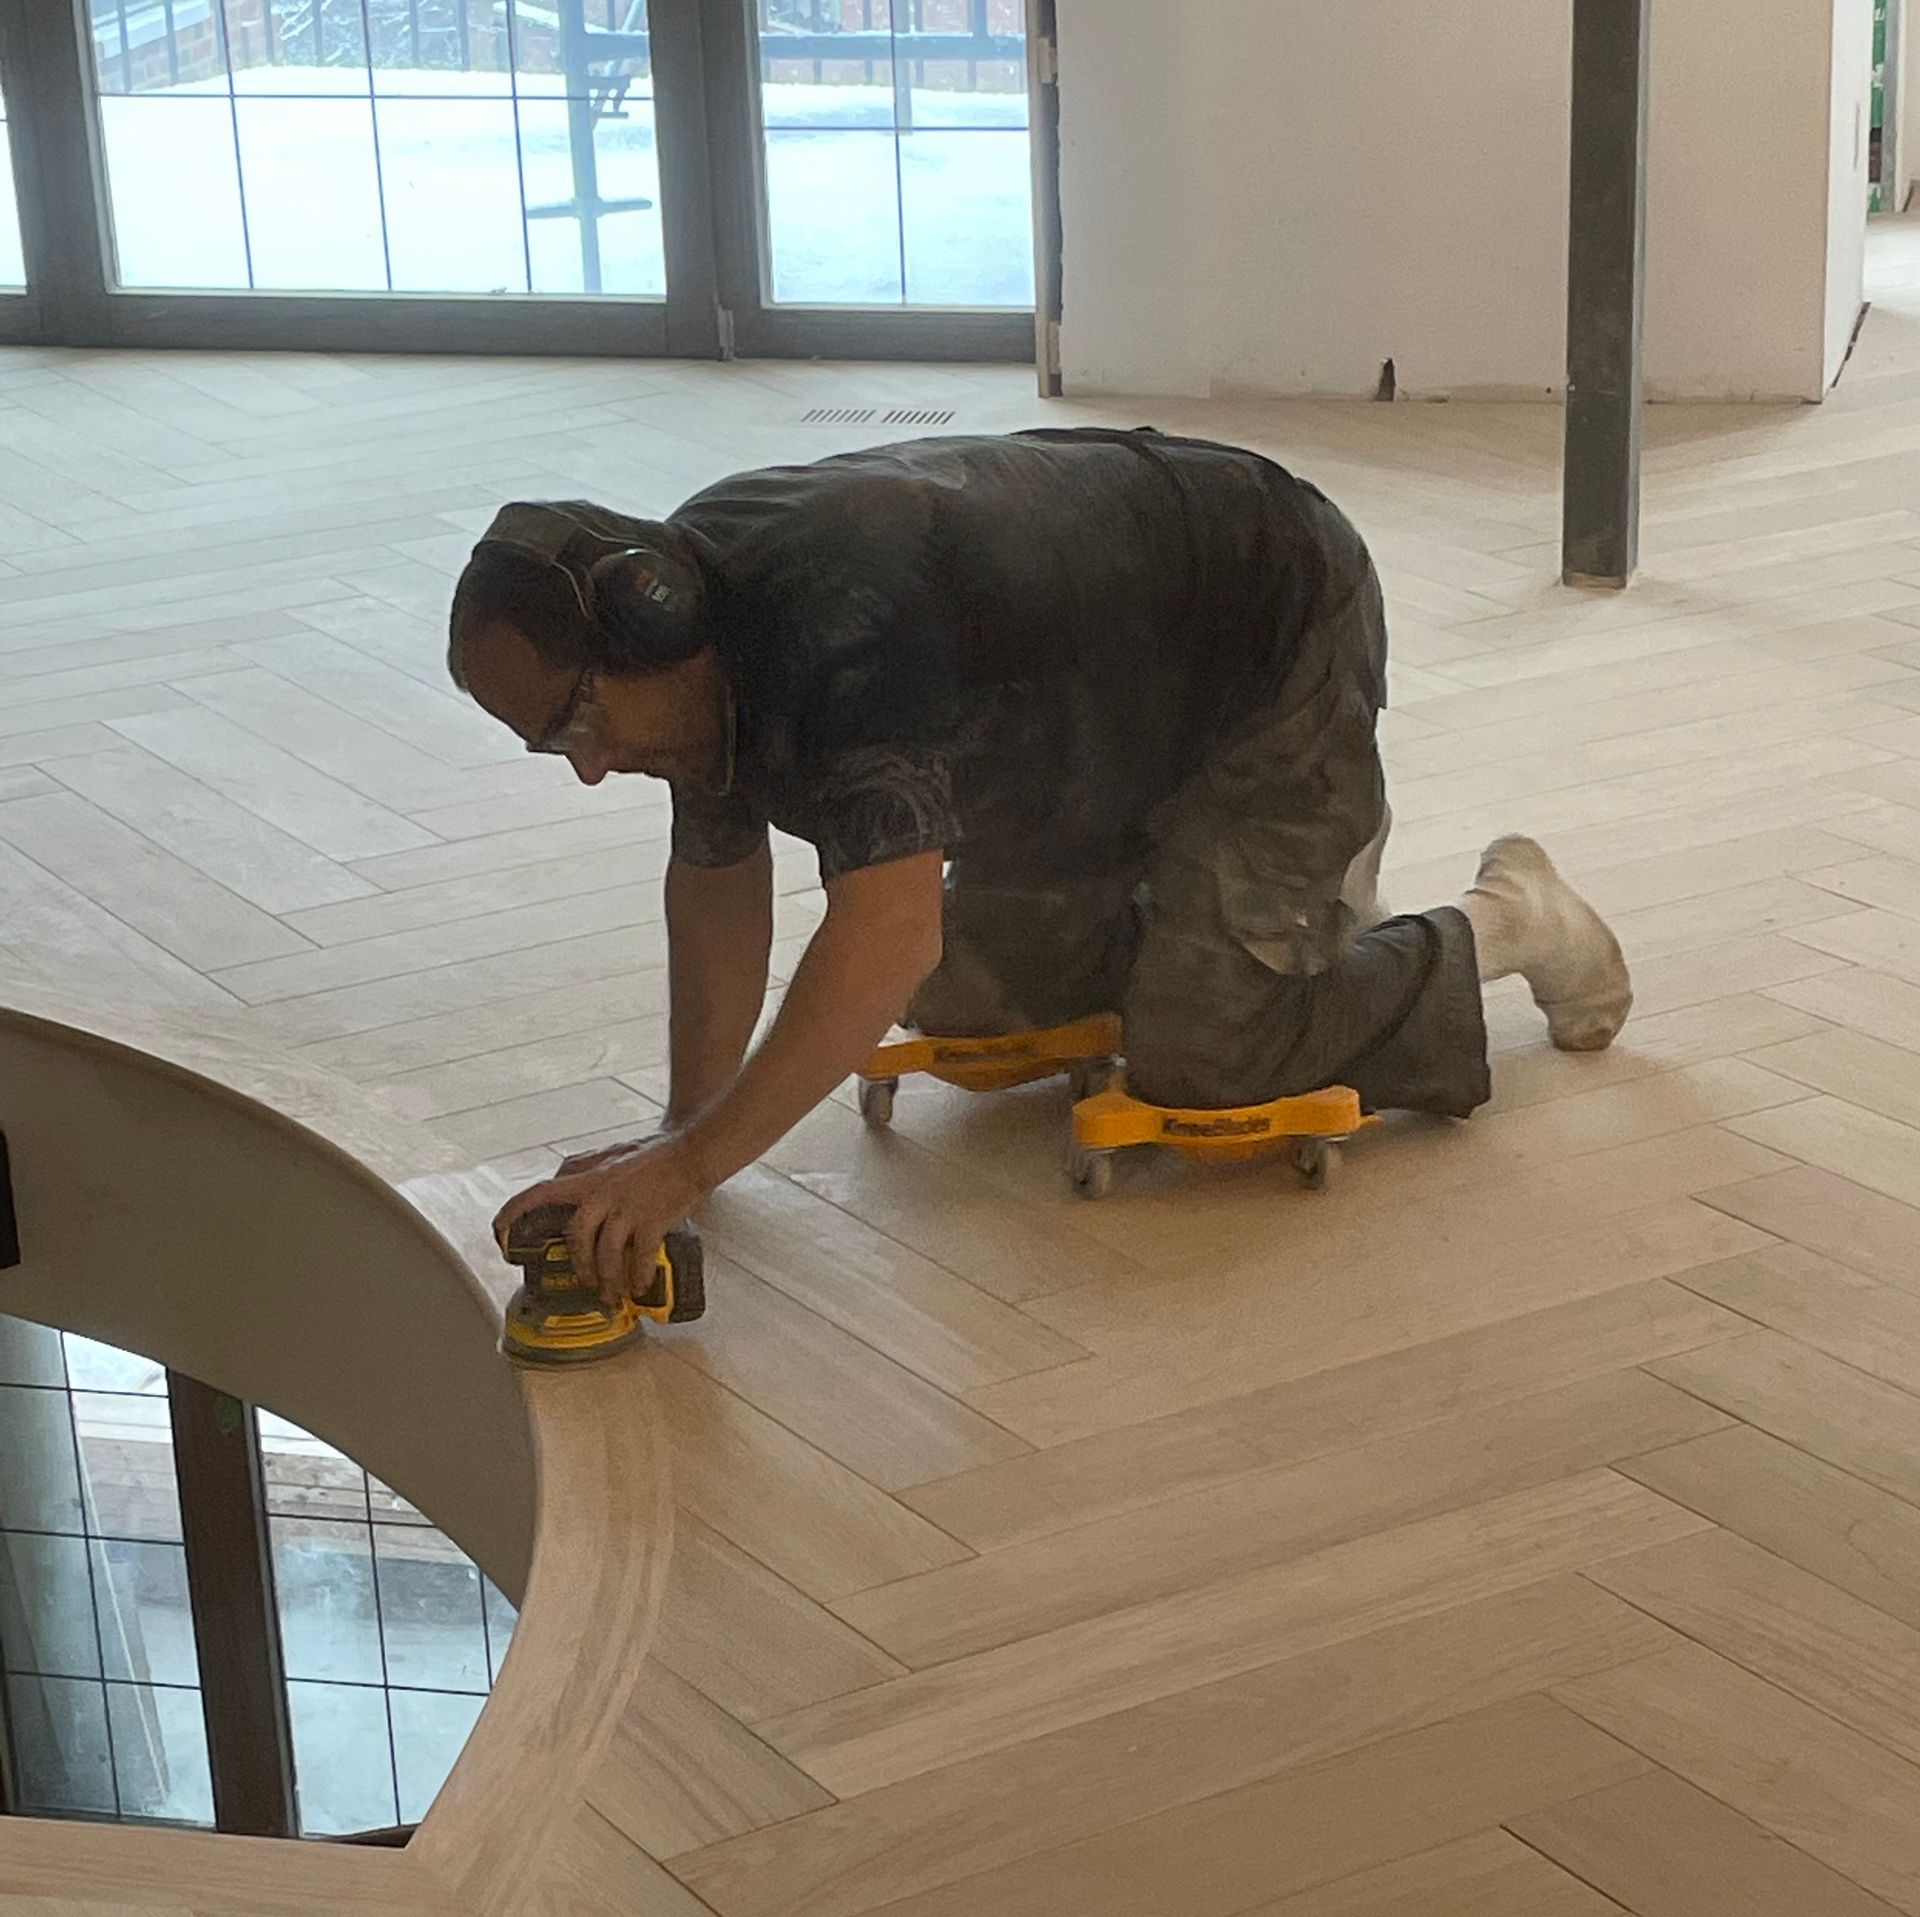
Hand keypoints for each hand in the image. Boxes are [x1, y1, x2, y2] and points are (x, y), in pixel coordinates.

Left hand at [494, 1133, 709, 1307]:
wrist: (694, 1151)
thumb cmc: (655, 1153)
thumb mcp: (610, 1153)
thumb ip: (584, 1167)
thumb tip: (558, 1180)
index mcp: (590, 1177)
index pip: (540, 1193)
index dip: (514, 1213)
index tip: (500, 1234)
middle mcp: (603, 1193)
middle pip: (576, 1237)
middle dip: (579, 1265)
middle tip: (587, 1282)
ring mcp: (628, 1207)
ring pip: (606, 1253)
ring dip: (607, 1279)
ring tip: (614, 1295)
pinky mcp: (652, 1219)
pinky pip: (638, 1257)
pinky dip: (638, 1276)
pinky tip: (640, 1286)